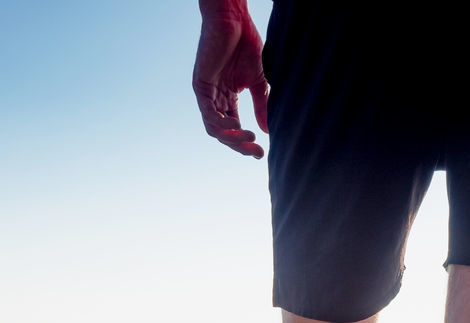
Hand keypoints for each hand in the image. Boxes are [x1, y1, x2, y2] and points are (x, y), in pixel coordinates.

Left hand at [193, 1, 269, 158]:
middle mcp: (216, 99)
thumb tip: (268, 131)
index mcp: (228, 99)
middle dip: (240, 145)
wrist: (235, 21)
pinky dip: (221, 123)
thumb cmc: (246, 45)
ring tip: (249, 138)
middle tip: (256, 152)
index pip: (234, 129)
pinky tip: (236, 126)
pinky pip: (208, 113)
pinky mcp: (201, 86)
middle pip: (224, 133)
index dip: (246, 143)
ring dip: (231, 137)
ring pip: (214, 128)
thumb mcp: (258, 81)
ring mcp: (207, 94)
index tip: (261, 154)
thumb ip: (261, 105)